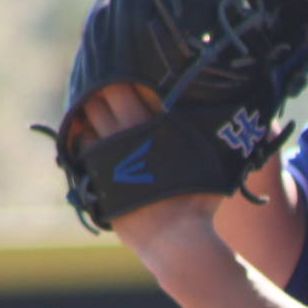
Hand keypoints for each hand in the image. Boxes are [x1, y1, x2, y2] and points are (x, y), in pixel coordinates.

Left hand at [70, 84, 226, 245]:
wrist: (174, 239)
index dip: (129, 74)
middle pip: (107, 93)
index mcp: (159, 126)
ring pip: (91, 115)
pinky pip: (83, 143)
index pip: (136, 86)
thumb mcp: (214, 165)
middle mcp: (131, 134)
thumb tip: (224, 119)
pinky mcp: (98, 173)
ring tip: (95, 103)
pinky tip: (88, 133)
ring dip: (91, 106)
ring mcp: (111, 153)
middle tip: (107, 82)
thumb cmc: (199, 205)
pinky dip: (84, 135)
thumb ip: (208, 139)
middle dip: (105, 85)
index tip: (129, 69)